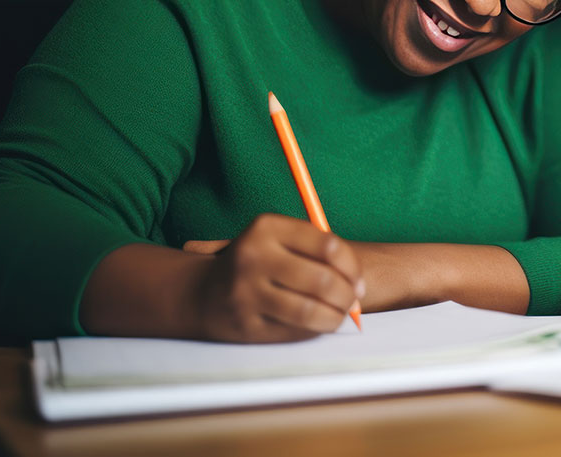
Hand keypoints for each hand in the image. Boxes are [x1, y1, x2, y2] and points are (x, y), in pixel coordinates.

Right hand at [190, 213, 364, 342]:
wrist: (202, 292)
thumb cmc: (258, 262)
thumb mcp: (279, 240)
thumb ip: (318, 250)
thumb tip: (358, 282)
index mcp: (266, 228)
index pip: (328, 246)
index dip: (352, 267)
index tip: (358, 279)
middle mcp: (252, 257)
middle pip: (322, 281)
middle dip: (348, 295)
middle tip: (353, 301)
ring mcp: (245, 293)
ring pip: (310, 311)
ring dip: (336, 317)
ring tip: (340, 314)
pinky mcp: (245, 324)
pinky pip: (294, 332)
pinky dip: (314, 330)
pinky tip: (317, 324)